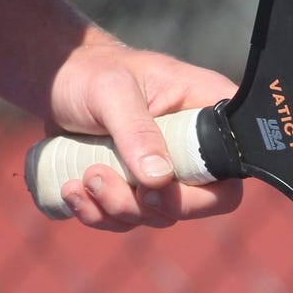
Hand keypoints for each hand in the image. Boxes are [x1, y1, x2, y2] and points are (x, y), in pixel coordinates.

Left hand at [47, 38, 243, 231]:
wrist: (57, 82)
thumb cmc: (92, 72)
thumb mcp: (111, 91)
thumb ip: (136, 130)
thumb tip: (160, 178)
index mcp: (208, 111)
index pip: (235, 164)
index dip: (207, 190)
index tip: (158, 182)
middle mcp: (197, 147)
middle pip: (204, 202)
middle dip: (151, 205)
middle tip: (103, 178)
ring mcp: (169, 172)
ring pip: (161, 216)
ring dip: (117, 208)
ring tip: (81, 178)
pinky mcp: (138, 189)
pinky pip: (129, 220)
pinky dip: (98, 215)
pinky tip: (72, 191)